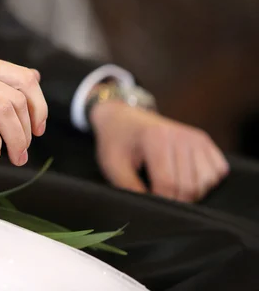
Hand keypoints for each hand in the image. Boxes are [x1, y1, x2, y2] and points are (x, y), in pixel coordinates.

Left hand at [91, 101, 229, 201]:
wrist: (123, 118)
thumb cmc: (116, 143)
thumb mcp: (113, 165)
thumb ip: (129, 188)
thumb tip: (149, 212)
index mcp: (157, 138)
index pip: (168, 184)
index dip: (160, 202)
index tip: (148, 203)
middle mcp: (181, 135)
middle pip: (189, 186)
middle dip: (174, 201)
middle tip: (158, 197)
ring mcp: (196, 137)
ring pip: (207, 182)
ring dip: (191, 193)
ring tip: (170, 187)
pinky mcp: (204, 140)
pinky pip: (218, 172)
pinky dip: (205, 182)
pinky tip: (185, 177)